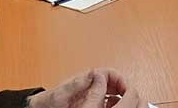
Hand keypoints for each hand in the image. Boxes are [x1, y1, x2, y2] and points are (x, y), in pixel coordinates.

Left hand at [28, 68, 142, 107]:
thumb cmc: (47, 102)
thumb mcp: (62, 93)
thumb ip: (78, 82)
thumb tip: (94, 72)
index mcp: (85, 79)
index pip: (109, 73)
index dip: (121, 79)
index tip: (127, 88)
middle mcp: (89, 85)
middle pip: (114, 83)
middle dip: (123, 89)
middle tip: (130, 98)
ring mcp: (89, 95)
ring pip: (111, 93)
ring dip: (119, 97)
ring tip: (124, 104)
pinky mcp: (88, 104)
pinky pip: (106, 103)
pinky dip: (112, 105)